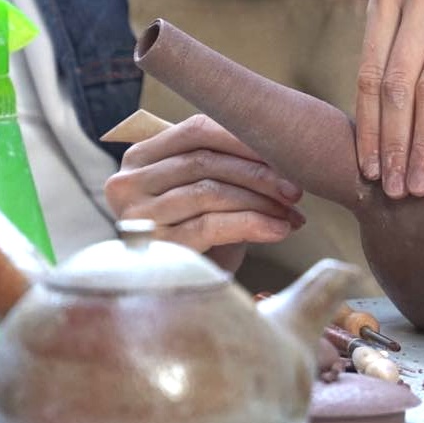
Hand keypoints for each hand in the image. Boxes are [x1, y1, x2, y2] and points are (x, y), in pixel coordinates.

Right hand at [104, 114, 304, 271]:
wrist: (177, 292)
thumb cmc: (197, 232)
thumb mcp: (204, 190)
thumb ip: (225, 163)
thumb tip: (281, 148)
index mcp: (140, 157)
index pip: (197, 130)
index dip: (244, 139)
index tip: (284, 151)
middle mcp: (128, 183)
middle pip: (204, 161)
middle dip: (258, 173)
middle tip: (295, 189)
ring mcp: (137, 216)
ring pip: (209, 191)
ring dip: (260, 201)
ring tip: (291, 213)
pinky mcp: (154, 247)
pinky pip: (210, 225)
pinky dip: (251, 224)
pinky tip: (278, 230)